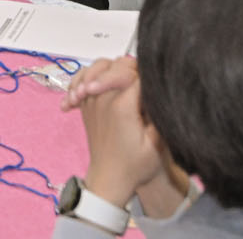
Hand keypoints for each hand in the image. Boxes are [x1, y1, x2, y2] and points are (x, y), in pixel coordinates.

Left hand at [63, 57, 163, 206]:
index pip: (136, 72)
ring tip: (121, 78)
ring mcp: (91, 100)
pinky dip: (88, 74)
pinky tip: (98, 81)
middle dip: (132, 67)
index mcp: (122, 106)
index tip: (154, 85)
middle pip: (118, 64)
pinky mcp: (86, 104)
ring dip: (109, 67)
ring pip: (98, 65)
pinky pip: (83, 77)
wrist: (109, 179)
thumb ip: (158, 113)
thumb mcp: (157, 145)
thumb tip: (159, 88)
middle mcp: (103, 99)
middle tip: (144, 83)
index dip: (148, 74)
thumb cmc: (134, 166)